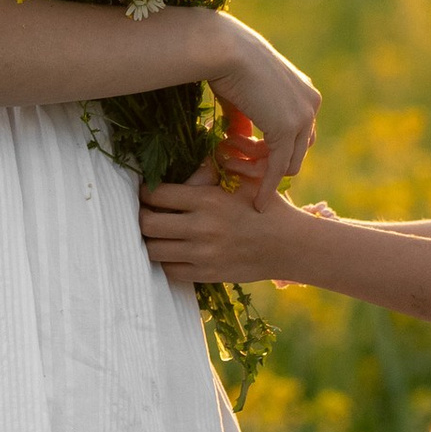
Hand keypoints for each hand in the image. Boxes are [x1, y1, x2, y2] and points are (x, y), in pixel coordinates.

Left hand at [141, 169, 316, 285]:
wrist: (289, 245)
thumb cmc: (265, 207)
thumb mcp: (244, 178)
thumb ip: (213, 167)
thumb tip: (187, 156)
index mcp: (207, 199)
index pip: (157, 195)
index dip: (145, 192)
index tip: (146, 192)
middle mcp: (201, 228)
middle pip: (147, 224)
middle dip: (141, 217)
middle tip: (145, 213)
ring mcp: (202, 255)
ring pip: (154, 250)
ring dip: (151, 241)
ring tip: (156, 233)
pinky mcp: (207, 274)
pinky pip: (170, 271)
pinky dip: (166, 260)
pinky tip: (172, 251)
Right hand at [203, 20, 318, 201]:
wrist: (223, 50)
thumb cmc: (226, 64)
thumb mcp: (242, 96)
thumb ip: (247, 120)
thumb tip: (242, 140)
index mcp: (304, 92)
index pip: (298, 133)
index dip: (273, 149)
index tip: (244, 153)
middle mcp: (311, 104)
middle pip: (298, 150)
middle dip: (268, 163)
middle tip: (236, 162)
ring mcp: (303, 117)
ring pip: (289, 163)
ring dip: (260, 172)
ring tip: (230, 164)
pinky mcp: (288, 130)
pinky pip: (278, 168)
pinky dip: (268, 187)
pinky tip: (257, 202)